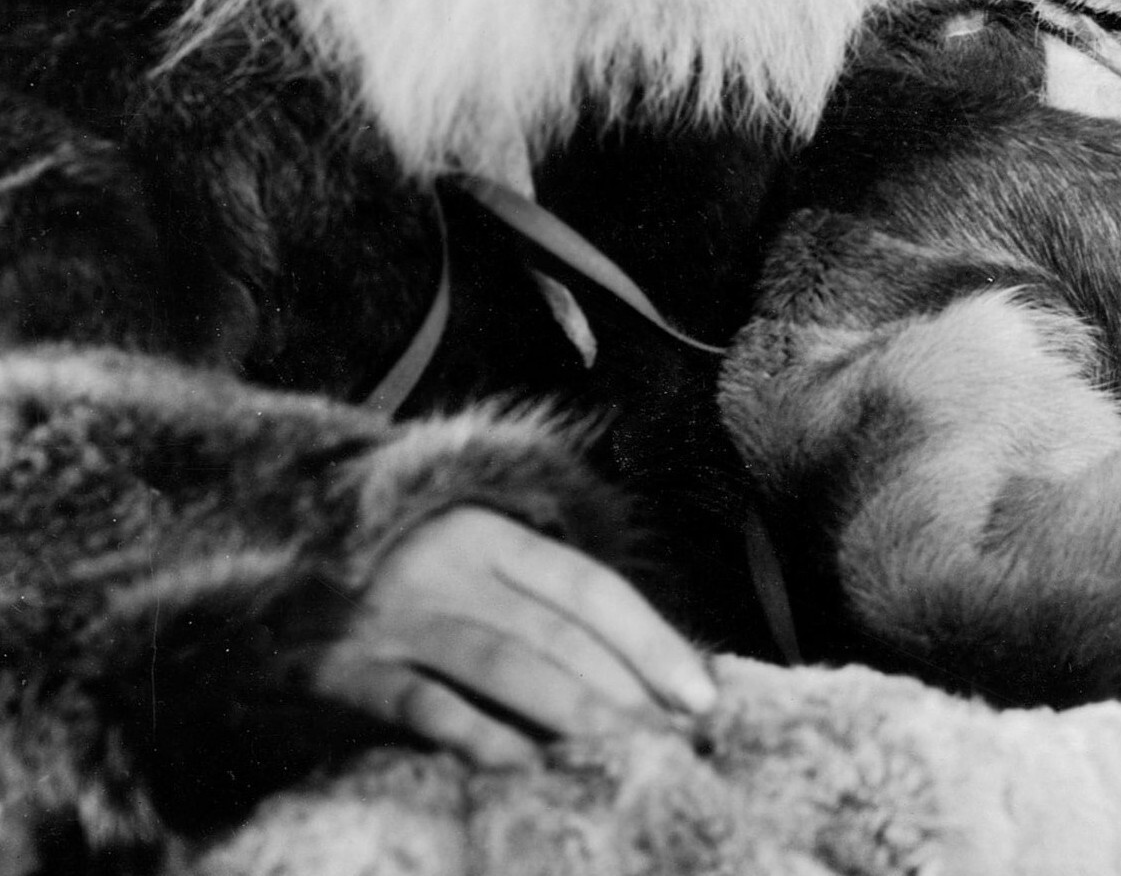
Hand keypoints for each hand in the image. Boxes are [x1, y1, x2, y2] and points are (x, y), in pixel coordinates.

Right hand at [307, 507, 717, 767]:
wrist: (237, 568)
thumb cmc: (380, 580)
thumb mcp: (458, 565)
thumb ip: (533, 600)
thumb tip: (640, 669)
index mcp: (484, 530)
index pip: (590, 587)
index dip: (653, 642)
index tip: (702, 696)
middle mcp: (441, 563)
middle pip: (557, 633)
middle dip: (624, 694)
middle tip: (672, 745)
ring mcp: (388, 614)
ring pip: (504, 663)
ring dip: (571, 716)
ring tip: (624, 758)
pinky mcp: (336, 667)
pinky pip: (423, 704)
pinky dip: (480, 736)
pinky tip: (528, 769)